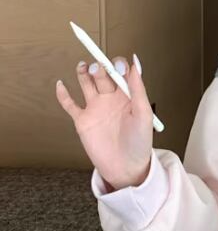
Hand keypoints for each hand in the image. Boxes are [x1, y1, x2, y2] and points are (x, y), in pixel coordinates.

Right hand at [55, 55, 153, 189]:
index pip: (121, 72)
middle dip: (100, 67)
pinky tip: (61, 84)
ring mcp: (96, 109)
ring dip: (84, 72)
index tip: (119, 66)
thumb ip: (138, 89)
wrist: (126, 168)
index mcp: (128, 97)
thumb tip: (135, 63)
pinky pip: (69, 104)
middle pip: (102, 74)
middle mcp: (111, 100)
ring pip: (86, 83)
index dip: (118, 65)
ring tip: (84, 66)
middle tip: (101, 69)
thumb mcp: (143, 114)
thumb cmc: (139, 144)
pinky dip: (63, 94)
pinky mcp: (82, 121)